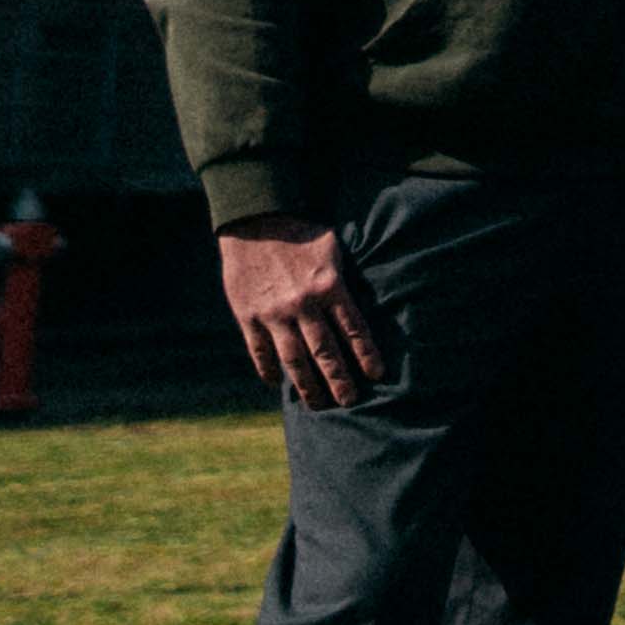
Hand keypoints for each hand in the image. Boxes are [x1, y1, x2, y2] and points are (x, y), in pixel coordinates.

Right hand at [215, 216, 384, 408]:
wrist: (255, 219)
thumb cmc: (301, 233)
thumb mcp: (333, 250)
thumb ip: (343, 282)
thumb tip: (360, 309)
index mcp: (330, 286)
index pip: (354, 329)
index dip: (366, 354)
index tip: (377, 374)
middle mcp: (303, 305)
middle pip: (326, 352)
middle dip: (340, 380)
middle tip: (350, 402)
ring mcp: (273, 313)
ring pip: (294, 359)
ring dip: (307, 386)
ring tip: (318, 405)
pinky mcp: (247, 315)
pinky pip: (260, 351)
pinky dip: (267, 369)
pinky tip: (275, 383)